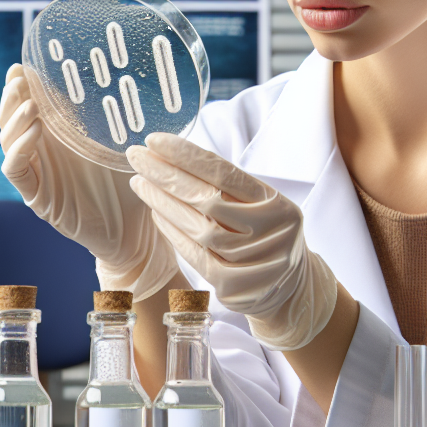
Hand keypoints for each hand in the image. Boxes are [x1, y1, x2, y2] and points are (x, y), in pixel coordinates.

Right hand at [0, 64, 175, 299]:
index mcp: (58, 136)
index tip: (24, 63)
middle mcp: (42, 152)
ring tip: (30, 103)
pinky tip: (34, 131)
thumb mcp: (120, 141)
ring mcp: (38, 174)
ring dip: (15, 118)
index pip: (30, 104)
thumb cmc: (131, 185)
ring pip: (8, 140)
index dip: (22, 84)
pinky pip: (16, 171)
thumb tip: (125, 75)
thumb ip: (113, 115)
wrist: (136, 231)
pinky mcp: (38, 198)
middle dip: (12, 96)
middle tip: (20, 77)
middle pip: (11, 118)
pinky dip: (18, 149)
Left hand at [127, 133, 337, 350]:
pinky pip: (194, 254)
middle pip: (207, 198)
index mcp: (277, 204)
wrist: (290, 286)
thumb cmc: (266, 233)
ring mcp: (251, 262)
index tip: (155, 140)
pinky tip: (156, 213)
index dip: (186, 155)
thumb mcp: (262, 205)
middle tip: (136, 156)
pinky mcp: (232, 286)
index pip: (224, 173)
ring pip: (198, 227)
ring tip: (140, 183)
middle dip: (166, 175)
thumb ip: (228, 186)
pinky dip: (172, 231)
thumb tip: (174, 157)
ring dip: (163, 202)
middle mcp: (268, 232)